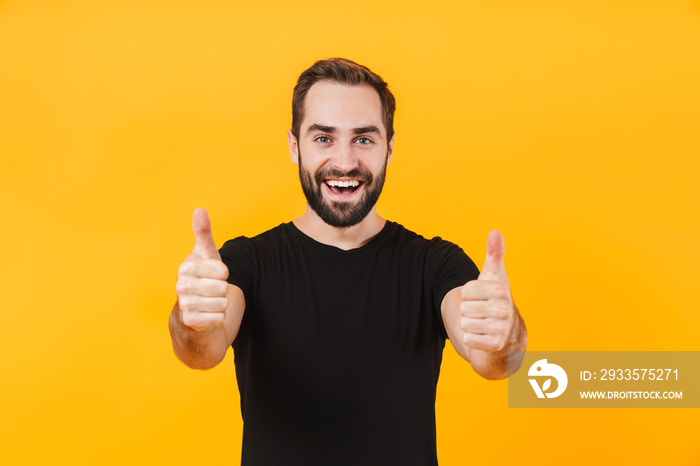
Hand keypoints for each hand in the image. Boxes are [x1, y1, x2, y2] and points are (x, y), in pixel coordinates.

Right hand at [175, 208, 229, 330]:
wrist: (194, 311)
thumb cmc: (204, 279)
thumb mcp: (207, 255)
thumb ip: (203, 233)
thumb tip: (199, 209)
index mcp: (187, 267)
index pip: (222, 270)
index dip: (225, 274)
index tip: (216, 275)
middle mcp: (181, 285)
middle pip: (222, 288)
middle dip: (223, 290)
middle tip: (213, 291)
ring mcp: (184, 304)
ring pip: (221, 304)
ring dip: (222, 305)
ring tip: (212, 302)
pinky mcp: (189, 322)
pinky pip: (217, 319)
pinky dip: (219, 318)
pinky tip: (209, 315)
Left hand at [459, 230, 515, 351]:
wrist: (508, 334)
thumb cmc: (496, 300)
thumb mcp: (494, 277)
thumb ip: (494, 254)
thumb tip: (495, 231)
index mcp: (501, 291)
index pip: (465, 291)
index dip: (468, 295)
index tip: (481, 298)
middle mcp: (505, 309)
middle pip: (463, 308)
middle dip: (468, 311)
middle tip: (481, 313)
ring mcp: (502, 329)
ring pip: (464, 323)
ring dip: (469, 325)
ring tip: (482, 324)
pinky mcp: (496, 345)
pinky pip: (468, 339)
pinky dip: (471, 338)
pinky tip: (482, 336)